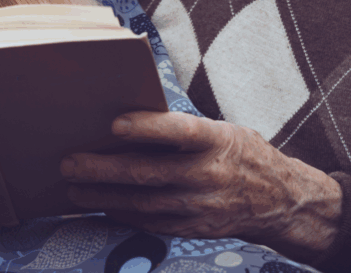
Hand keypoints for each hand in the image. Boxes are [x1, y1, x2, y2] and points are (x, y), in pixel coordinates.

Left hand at [60, 111, 341, 260]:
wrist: (281, 200)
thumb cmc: (239, 152)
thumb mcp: (221, 130)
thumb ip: (182, 129)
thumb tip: (127, 122)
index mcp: (216, 140)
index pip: (178, 131)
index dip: (146, 128)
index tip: (113, 124)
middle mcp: (209, 173)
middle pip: (148, 172)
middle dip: (103, 169)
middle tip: (69, 163)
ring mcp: (202, 205)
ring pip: (143, 202)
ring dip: (103, 196)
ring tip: (74, 188)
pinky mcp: (196, 228)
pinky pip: (152, 223)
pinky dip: (123, 214)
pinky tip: (101, 206)